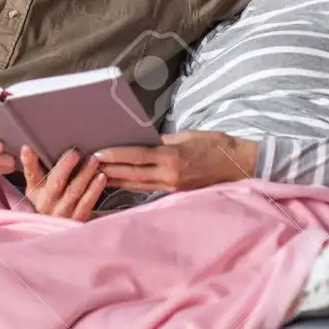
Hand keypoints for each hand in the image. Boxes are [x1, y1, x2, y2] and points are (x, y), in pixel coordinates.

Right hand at [22, 147, 105, 220]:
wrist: (62, 232)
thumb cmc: (54, 202)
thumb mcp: (41, 188)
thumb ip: (38, 169)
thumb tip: (32, 146)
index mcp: (36, 193)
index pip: (31, 175)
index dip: (28, 162)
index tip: (27, 148)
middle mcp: (46, 204)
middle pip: (55, 183)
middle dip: (65, 166)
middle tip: (74, 152)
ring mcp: (62, 214)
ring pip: (73, 192)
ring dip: (84, 174)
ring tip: (93, 160)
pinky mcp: (77, 220)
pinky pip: (86, 203)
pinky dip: (94, 190)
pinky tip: (101, 177)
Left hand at [92, 131, 258, 192]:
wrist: (242, 165)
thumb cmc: (217, 144)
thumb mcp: (189, 136)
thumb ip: (165, 141)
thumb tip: (144, 142)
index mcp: (173, 157)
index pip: (137, 156)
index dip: (115, 156)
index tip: (97, 154)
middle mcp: (170, 175)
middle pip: (132, 174)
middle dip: (108, 170)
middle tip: (87, 165)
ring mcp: (173, 186)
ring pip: (137, 184)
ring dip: (115, 180)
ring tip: (95, 175)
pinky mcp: (176, 192)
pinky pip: (149, 188)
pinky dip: (131, 185)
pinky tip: (118, 182)